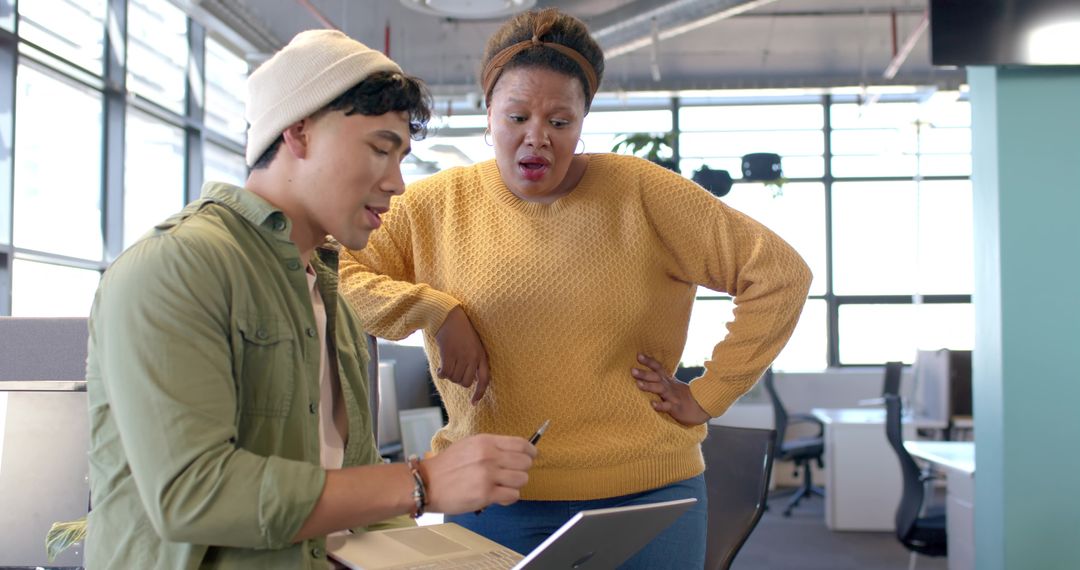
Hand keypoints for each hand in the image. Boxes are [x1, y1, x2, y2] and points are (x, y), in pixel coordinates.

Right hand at [421, 434, 535, 513]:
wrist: (427, 483)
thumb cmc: (447, 466)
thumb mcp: (469, 445)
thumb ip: (492, 447)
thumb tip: (516, 452)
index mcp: (486, 442)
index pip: (521, 444)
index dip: (531, 451)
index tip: (532, 456)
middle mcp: (489, 456)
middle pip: (525, 462)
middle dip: (522, 470)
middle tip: (512, 474)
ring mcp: (488, 475)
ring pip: (522, 479)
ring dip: (515, 484)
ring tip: (503, 486)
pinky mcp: (485, 494)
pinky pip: (512, 495)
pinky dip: (509, 497)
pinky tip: (499, 496)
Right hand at [434, 307, 490, 403]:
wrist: (449, 317)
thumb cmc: (462, 331)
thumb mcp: (475, 345)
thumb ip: (475, 361)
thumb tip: (471, 381)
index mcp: (482, 355)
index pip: (484, 379)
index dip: (480, 393)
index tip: (474, 403)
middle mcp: (473, 357)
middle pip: (465, 383)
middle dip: (459, 380)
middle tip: (454, 371)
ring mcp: (461, 356)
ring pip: (454, 378)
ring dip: (449, 375)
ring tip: (447, 364)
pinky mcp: (448, 354)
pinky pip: (445, 373)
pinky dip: (441, 373)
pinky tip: (440, 368)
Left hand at [632, 353, 710, 425]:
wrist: (701, 407)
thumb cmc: (681, 396)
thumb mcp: (671, 385)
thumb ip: (659, 380)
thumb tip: (642, 374)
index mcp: (668, 380)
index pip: (658, 368)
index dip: (649, 361)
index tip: (638, 355)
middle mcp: (669, 386)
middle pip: (656, 377)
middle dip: (644, 373)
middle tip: (632, 370)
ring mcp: (673, 396)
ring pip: (661, 389)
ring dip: (649, 386)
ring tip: (638, 384)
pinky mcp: (676, 408)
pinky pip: (668, 406)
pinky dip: (660, 405)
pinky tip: (653, 404)